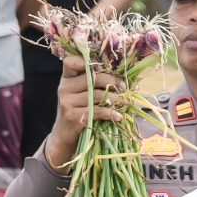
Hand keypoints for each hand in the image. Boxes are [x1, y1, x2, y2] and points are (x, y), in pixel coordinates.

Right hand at [46, 52, 121, 167]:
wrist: (65, 135)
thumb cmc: (80, 111)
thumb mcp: (84, 95)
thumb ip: (98, 85)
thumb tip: (131, 82)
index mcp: (67, 78)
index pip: (71, 61)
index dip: (86, 60)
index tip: (104, 68)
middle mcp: (64, 88)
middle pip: (92, 77)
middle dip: (112, 81)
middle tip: (124, 88)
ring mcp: (67, 102)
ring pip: (97, 95)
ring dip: (116, 99)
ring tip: (125, 102)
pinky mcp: (73, 116)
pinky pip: (97, 111)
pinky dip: (111, 113)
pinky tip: (119, 115)